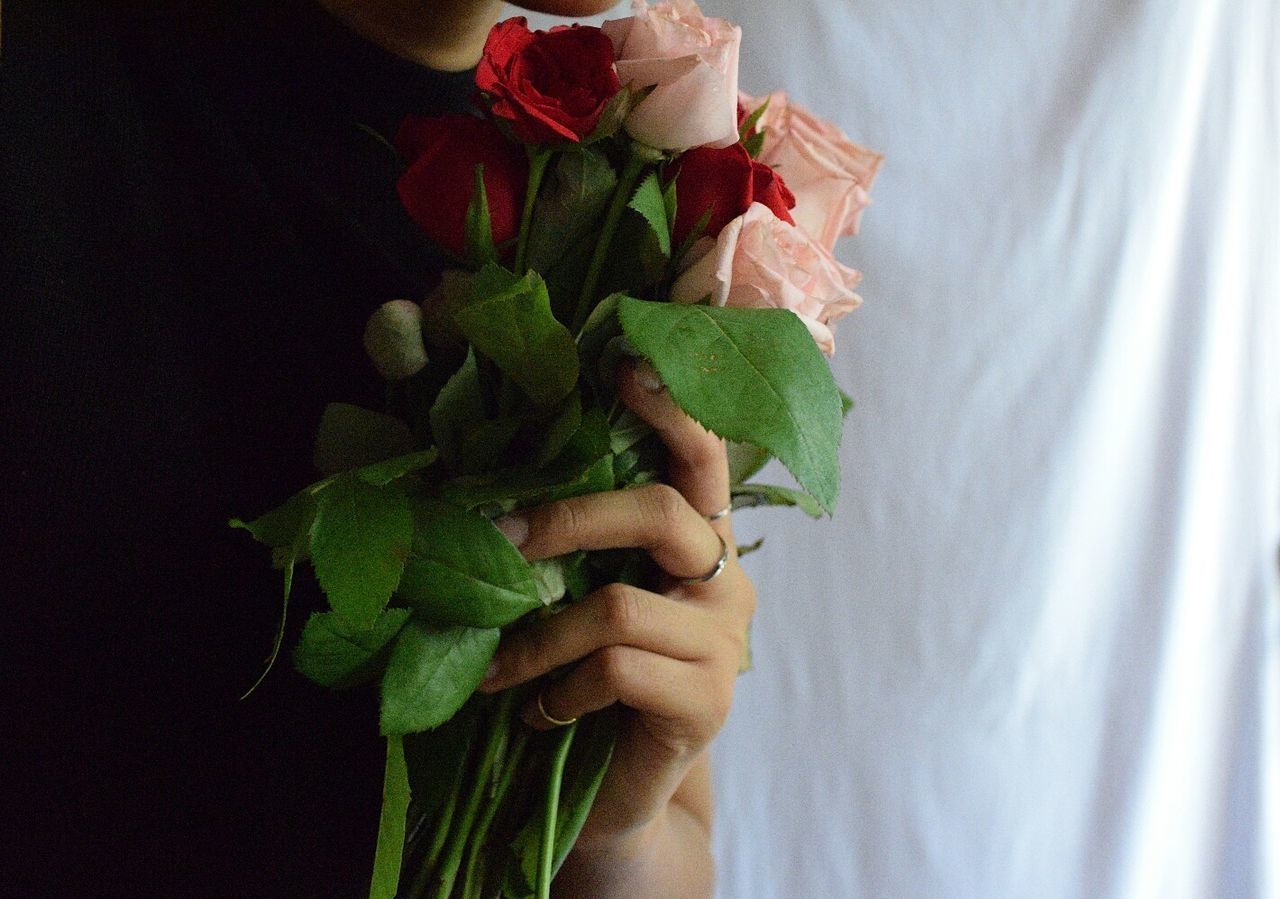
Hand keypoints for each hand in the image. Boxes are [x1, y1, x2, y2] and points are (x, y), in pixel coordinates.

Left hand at [477, 360, 754, 895]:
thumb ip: (569, 553)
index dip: (673, 411)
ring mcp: (725, 642)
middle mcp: (725, 581)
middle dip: (570, 519)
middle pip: (663, 512)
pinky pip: (618, 670)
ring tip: (494, 671)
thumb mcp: (580, 602)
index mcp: (697, 544)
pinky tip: (541, 713)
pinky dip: (560, 688)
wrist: (615, 793)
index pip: (704, 461)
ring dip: (537, 639)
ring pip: (619, 606)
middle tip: (500, 539)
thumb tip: (486, 499)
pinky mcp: (710, 702)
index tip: (626, 369)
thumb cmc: (589, 684)